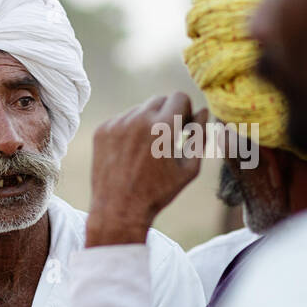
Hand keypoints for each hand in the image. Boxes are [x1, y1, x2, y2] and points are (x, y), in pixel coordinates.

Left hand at [87, 92, 208, 245]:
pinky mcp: (102, 130)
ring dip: (148, 122)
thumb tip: (204, 112)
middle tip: (167, 138)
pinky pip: (122, 119)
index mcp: (163, 127)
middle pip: (160, 100)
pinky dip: (129, 130)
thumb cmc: (158, 192)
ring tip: (146, 151)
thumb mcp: (189, 168)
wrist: (119, 210)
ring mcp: (117, 123)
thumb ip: (199, 136)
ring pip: (140, 109)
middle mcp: (138, 119)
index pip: (180, 97)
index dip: (186, 110)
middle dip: (167, 114)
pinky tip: (130, 154)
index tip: (184, 126)